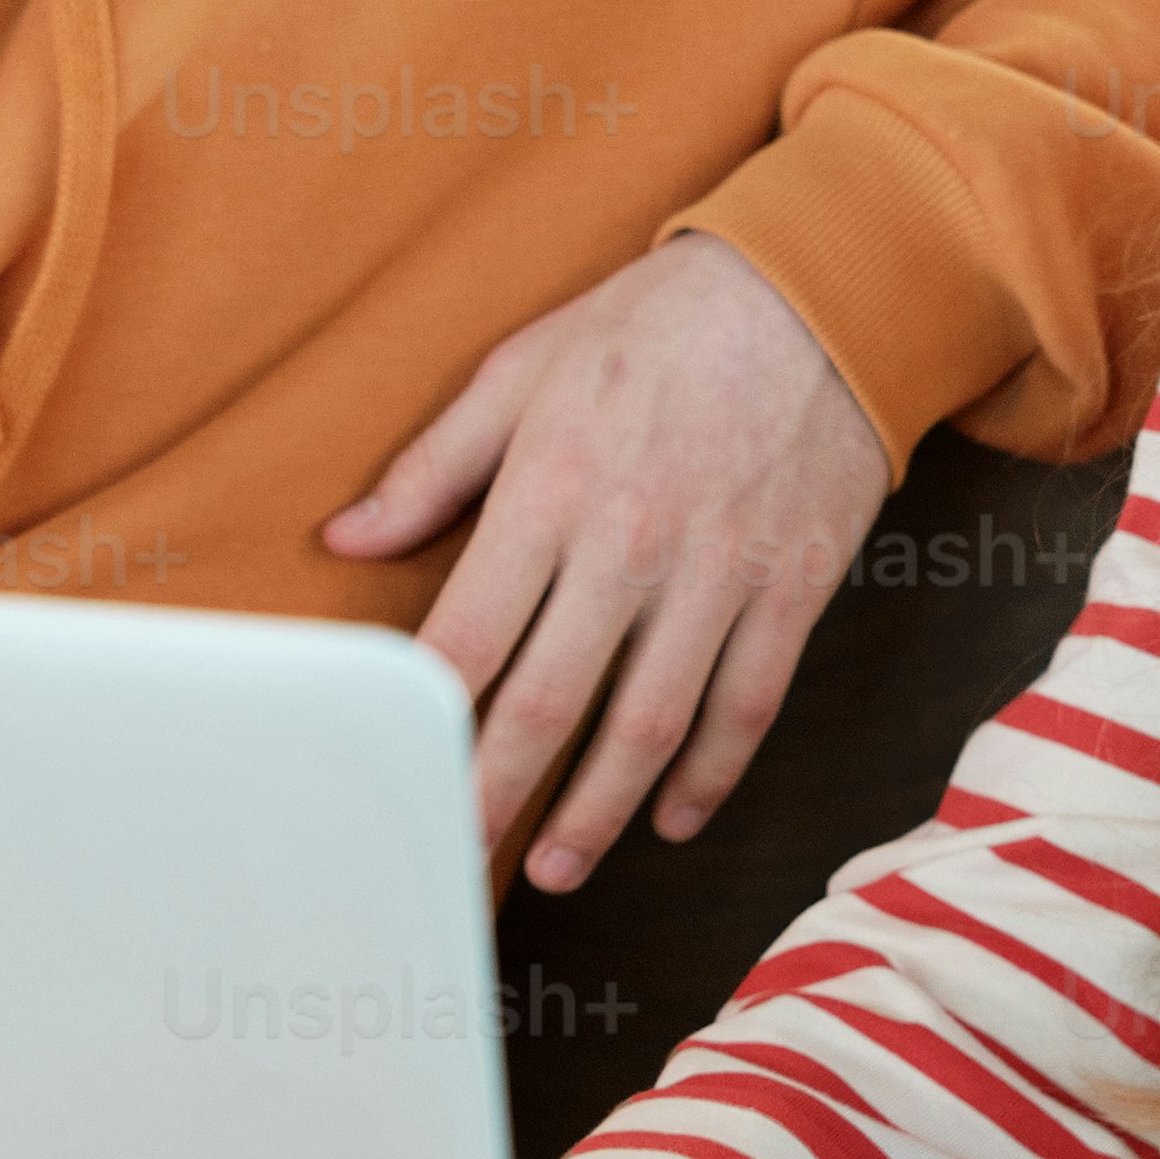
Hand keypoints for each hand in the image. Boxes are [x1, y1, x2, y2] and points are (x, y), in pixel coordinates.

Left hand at [325, 237, 887, 886]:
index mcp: (549, 488)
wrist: (816, 290)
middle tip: (456, 861)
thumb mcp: (522, 369)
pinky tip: (670, 819)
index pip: (470, 634)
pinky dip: (710, 776)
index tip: (392, 779)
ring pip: (651, 725)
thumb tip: (343, 539)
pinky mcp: (794, 587)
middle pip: (551, 703)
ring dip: (598, 812)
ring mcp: (720, 573)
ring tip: (553, 868)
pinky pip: (749, 705)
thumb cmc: (654, 326)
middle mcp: (632, 542)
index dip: (425, 721)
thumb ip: (431, 466)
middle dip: (495, 795)